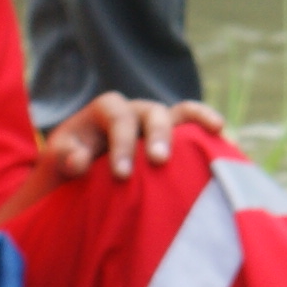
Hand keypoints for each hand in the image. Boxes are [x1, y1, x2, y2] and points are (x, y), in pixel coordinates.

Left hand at [35, 94, 224, 187]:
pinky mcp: (174, 137)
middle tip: (159, 161)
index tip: (122, 175)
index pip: (117, 116)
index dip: (121, 143)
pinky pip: (194, 126)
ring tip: (216, 130)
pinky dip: (209, 129)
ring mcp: (156, 123)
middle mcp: (135, 111)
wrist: (82, 171)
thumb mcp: (60, 161)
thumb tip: (80, 161)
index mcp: (106, 111)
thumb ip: (65, 158)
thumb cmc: (70, 164)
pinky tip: (227, 142)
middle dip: (158, 135)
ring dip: (197, 120)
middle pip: (151, 111)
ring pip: (180, 112)